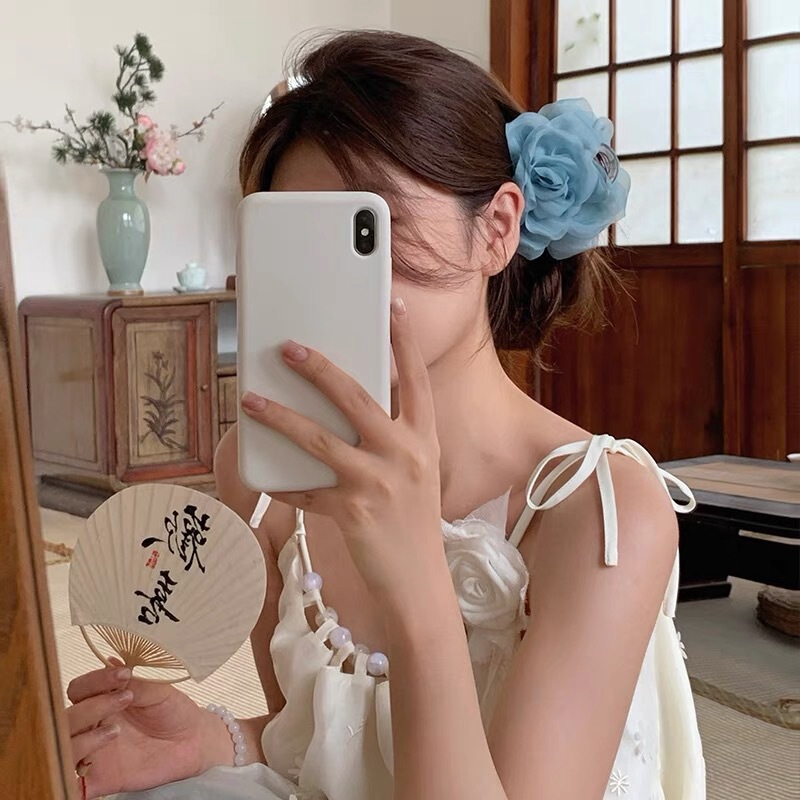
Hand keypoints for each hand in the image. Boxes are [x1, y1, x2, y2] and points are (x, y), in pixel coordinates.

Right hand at [67, 661, 225, 798]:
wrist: (193, 740)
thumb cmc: (174, 711)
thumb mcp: (159, 691)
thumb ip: (135, 682)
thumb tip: (113, 663)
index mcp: (103, 700)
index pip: (79, 689)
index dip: (95, 681)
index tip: (123, 675)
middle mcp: (93, 725)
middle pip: (64, 718)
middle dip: (89, 708)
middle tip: (124, 699)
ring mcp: (94, 753)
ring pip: (63, 750)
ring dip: (82, 740)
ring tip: (115, 731)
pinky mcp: (99, 780)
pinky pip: (72, 787)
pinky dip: (69, 783)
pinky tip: (89, 770)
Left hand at [240, 298, 444, 605]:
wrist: (419, 582)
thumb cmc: (413, 522)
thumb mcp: (416, 472)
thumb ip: (391, 438)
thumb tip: (344, 408)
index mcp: (424, 439)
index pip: (416, 379)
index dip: (405, 341)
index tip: (392, 307)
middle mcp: (405, 454)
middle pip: (356, 397)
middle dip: (318, 368)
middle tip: (289, 347)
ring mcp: (378, 482)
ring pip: (319, 438)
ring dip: (280, 415)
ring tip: (251, 398)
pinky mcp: (351, 511)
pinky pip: (305, 489)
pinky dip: (282, 481)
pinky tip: (262, 474)